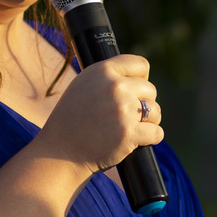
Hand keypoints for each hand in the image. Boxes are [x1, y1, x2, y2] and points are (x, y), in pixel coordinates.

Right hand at [37, 54, 163, 174]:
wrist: (60, 151)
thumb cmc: (71, 120)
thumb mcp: (83, 86)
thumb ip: (108, 78)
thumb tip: (137, 78)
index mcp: (102, 71)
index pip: (140, 65)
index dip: (141, 80)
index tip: (134, 92)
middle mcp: (114, 86)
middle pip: (150, 90)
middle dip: (144, 103)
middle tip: (127, 117)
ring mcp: (123, 110)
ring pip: (155, 111)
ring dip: (148, 122)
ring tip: (128, 129)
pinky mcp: (129, 133)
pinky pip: (156, 133)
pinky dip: (150, 138)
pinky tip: (135, 141)